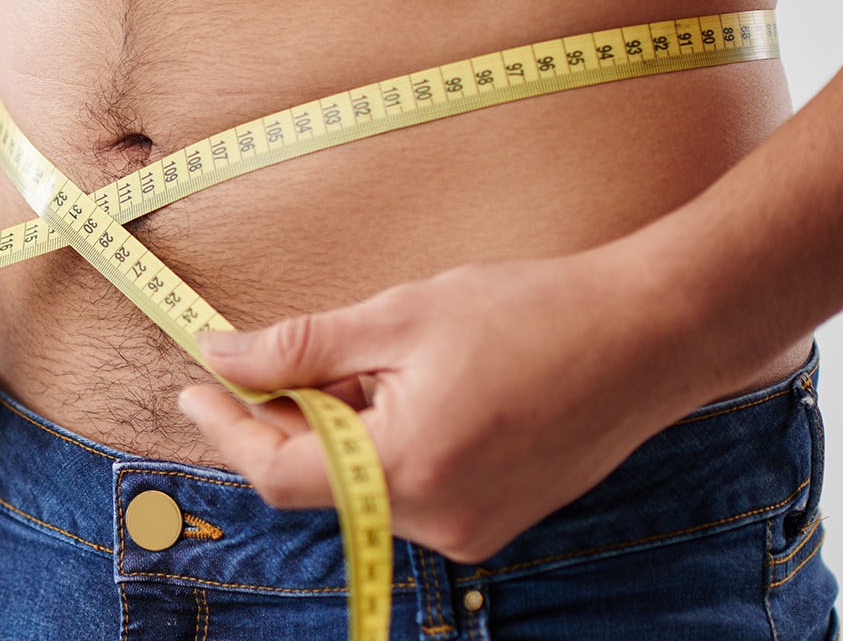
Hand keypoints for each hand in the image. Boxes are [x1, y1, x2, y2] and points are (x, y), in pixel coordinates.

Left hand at [178, 247, 719, 561]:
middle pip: (319, 481)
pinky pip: (406, 488)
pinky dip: (381, 442)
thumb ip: (301, 346)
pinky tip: (402, 387)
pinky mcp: (494, 519)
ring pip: (361, 484)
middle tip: (263, 356)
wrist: (651, 334)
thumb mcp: (400, 315)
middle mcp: (439, 520)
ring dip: (336, 429)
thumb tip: (221, 355)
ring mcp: (472, 529)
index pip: (279, 471)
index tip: (191, 387)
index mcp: (409, 470)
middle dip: (282, 420)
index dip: (226, 427)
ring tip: (364, 360)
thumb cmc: (534, 312)